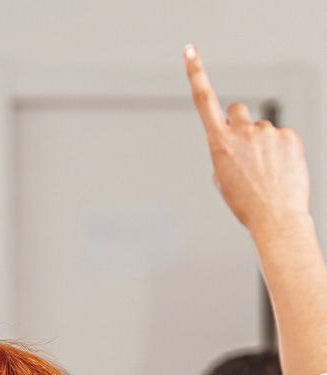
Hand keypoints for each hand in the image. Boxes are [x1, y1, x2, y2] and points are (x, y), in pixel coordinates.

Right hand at [185, 45, 309, 234]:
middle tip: (245, 147)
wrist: (276, 217)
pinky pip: (282, 137)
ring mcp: (267, 133)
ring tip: (266, 171)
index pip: (204, 101)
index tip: (190, 52)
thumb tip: (238, 142)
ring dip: (262, 143)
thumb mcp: (223, 181)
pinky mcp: (289, 136)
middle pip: (237, 110)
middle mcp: (242, 132)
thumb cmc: (246, 204)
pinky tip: (280, 171)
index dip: (196, 74)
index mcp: (219, 144)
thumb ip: (225, 153)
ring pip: (261, 128)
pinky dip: (280, 151)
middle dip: (238, 123)